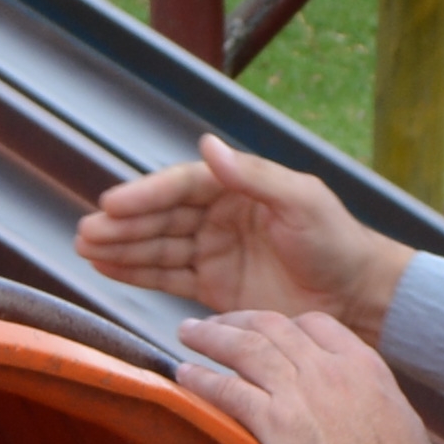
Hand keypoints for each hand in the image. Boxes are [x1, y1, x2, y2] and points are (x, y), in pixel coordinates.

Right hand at [77, 133, 417, 338]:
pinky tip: (106, 267)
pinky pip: (166, 277)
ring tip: (85, 248)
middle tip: (86, 231)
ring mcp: (214, 253)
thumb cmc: (337, 242)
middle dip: (122, 224)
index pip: (181, 186)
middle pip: (161, 217)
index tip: (112, 203)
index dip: (145, 194)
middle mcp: (220, 217)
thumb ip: (254, 176)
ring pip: (157, 247)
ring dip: (121, 247)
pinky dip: (135, 273)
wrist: (358, 298)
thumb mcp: (302, 200)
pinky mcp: (213, 288)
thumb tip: (209, 146)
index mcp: (239, 187)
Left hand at [168, 308, 439, 443]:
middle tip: (212, 324)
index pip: (315, 324)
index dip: (283, 323)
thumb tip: (358, 408)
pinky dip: (202, 379)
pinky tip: (184, 375)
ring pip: (245, 348)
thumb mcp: (399, 421)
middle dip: (237, 321)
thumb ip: (370, 402)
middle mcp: (330, 369)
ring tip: (188, 333)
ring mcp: (301, 393)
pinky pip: (229, 390)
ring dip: (211, 337)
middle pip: (272, 327)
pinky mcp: (277, 424)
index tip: (263, 329)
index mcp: (364, 366)